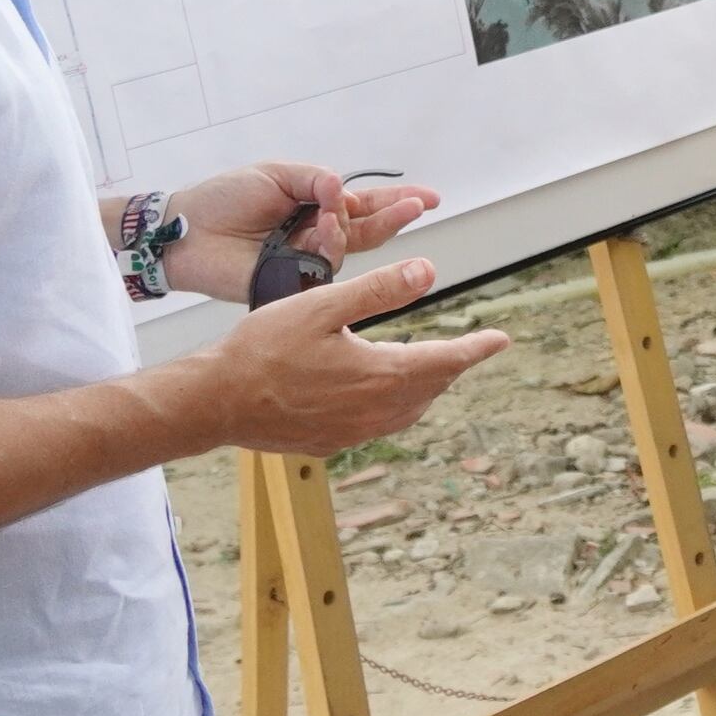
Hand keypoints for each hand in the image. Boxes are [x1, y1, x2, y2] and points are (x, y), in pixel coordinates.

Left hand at [160, 164, 442, 303]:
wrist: (186, 231)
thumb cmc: (223, 200)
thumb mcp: (274, 174)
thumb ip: (313, 178)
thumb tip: (341, 188)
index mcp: (314, 205)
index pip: (364, 204)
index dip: (396, 202)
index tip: (429, 198)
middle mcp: (315, 234)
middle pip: (368, 229)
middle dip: (395, 216)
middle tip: (417, 207)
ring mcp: (306, 258)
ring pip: (349, 246)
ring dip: (348, 226)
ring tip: (332, 214)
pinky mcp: (292, 281)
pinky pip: (325, 266)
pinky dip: (328, 245)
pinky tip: (321, 230)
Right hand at [184, 258, 506, 454]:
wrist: (215, 402)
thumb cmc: (263, 349)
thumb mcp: (323, 306)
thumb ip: (379, 290)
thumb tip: (429, 271)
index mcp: (380, 375)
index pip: (446, 360)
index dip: (475, 348)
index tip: (500, 339)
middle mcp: (375, 411)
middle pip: (430, 387)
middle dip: (451, 365)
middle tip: (468, 348)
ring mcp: (353, 433)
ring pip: (407, 410)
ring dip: (424, 388)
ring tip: (431, 367)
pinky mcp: (331, 443)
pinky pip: (378, 425)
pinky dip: (393, 405)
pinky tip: (380, 393)